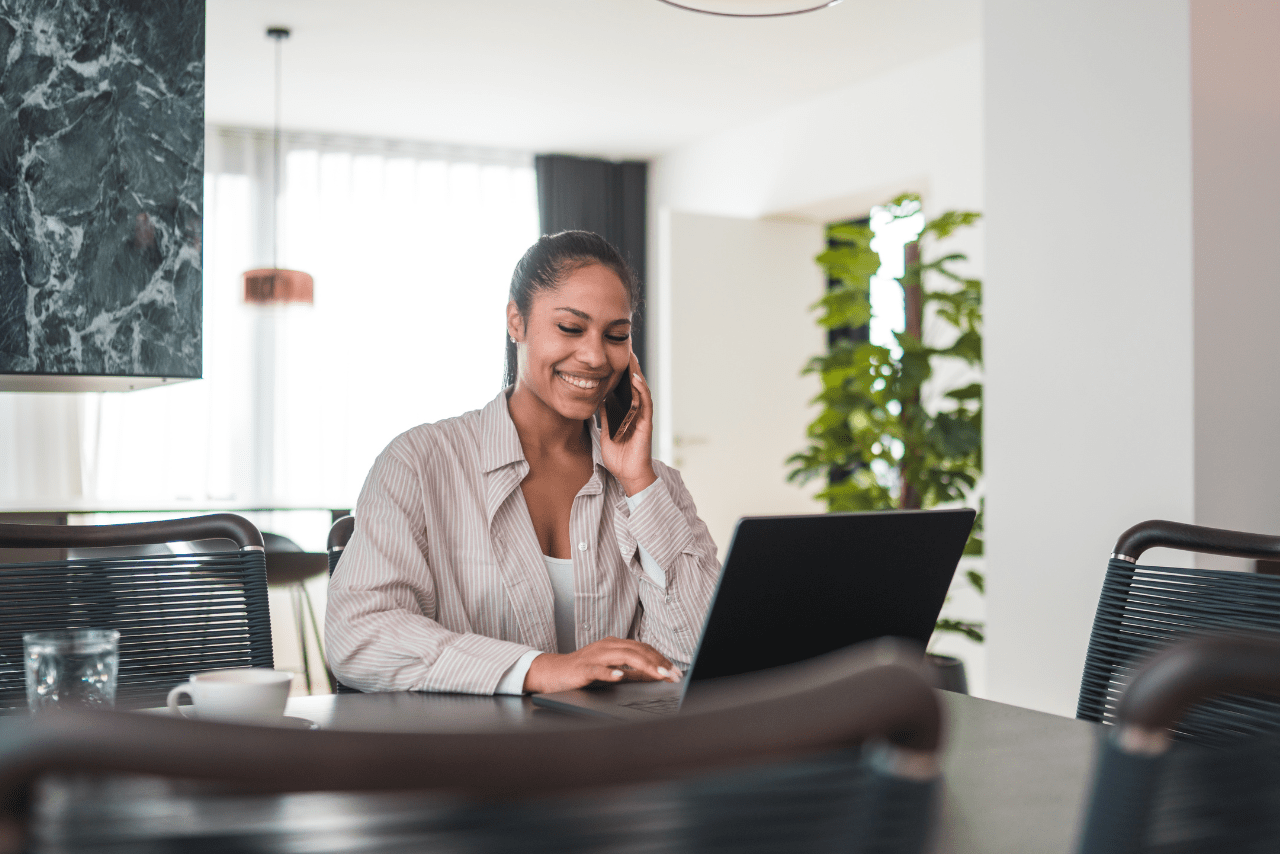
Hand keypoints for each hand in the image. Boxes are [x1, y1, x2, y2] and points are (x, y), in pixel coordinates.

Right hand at [522, 636, 682, 693]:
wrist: (552, 672)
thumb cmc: (582, 672)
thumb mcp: (612, 670)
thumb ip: (633, 672)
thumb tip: (656, 676)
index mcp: (615, 645)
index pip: (644, 648)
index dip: (661, 659)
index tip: (676, 672)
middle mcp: (607, 646)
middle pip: (638, 650)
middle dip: (658, 663)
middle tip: (673, 675)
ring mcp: (595, 656)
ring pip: (623, 656)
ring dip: (644, 666)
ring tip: (658, 675)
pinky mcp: (582, 668)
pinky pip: (597, 669)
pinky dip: (610, 672)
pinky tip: (620, 677)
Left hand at [599, 351, 656, 496]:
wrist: (628, 475)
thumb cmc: (619, 457)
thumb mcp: (605, 432)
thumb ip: (604, 417)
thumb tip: (597, 400)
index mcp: (626, 413)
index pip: (624, 389)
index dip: (620, 373)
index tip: (614, 357)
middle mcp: (636, 412)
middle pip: (634, 385)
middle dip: (630, 367)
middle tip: (624, 348)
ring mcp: (642, 417)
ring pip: (641, 390)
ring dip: (636, 373)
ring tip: (631, 357)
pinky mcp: (646, 424)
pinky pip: (646, 404)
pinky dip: (642, 391)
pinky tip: (636, 379)